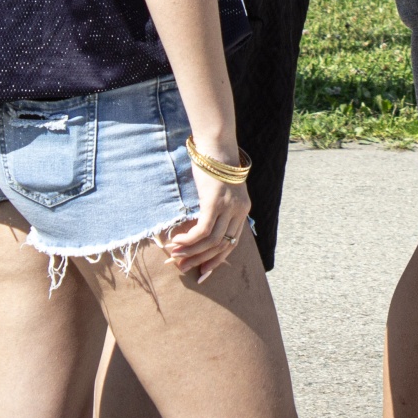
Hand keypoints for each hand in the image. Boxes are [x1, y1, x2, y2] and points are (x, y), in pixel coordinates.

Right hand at [166, 155, 252, 281]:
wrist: (215, 145)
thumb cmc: (214, 166)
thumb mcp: (220, 191)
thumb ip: (217, 208)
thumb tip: (201, 228)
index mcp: (242, 210)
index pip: (232, 244)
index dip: (217, 260)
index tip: (203, 272)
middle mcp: (239, 211)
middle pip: (222, 246)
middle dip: (201, 260)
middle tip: (183, 267)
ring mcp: (228, 207)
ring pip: (211, 241)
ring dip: (191, 251)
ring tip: (175, 254)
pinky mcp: (215, 202)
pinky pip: (202, 230)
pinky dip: (189, 239)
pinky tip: (177, 240)